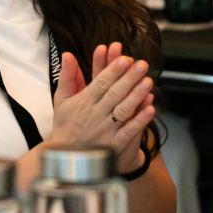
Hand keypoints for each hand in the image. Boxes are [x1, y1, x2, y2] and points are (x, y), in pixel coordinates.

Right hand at [47, 43, 156, 171]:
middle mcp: (95, 115)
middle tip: (142, 65)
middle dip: (130, 78)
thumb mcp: (62, 100)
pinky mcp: (113, 144)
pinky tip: (150, 108)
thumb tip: (67, 54)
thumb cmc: (65, 125)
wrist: (66, 157)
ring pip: (123, 110)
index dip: (114, 70)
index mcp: (83, 102)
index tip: (125, 58)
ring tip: (148, 81)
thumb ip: (67, 76)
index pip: (100, 83)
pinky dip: (140, 120)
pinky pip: (128, 131)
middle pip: (115, 93)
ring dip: (137, 95)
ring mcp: (105, 130)